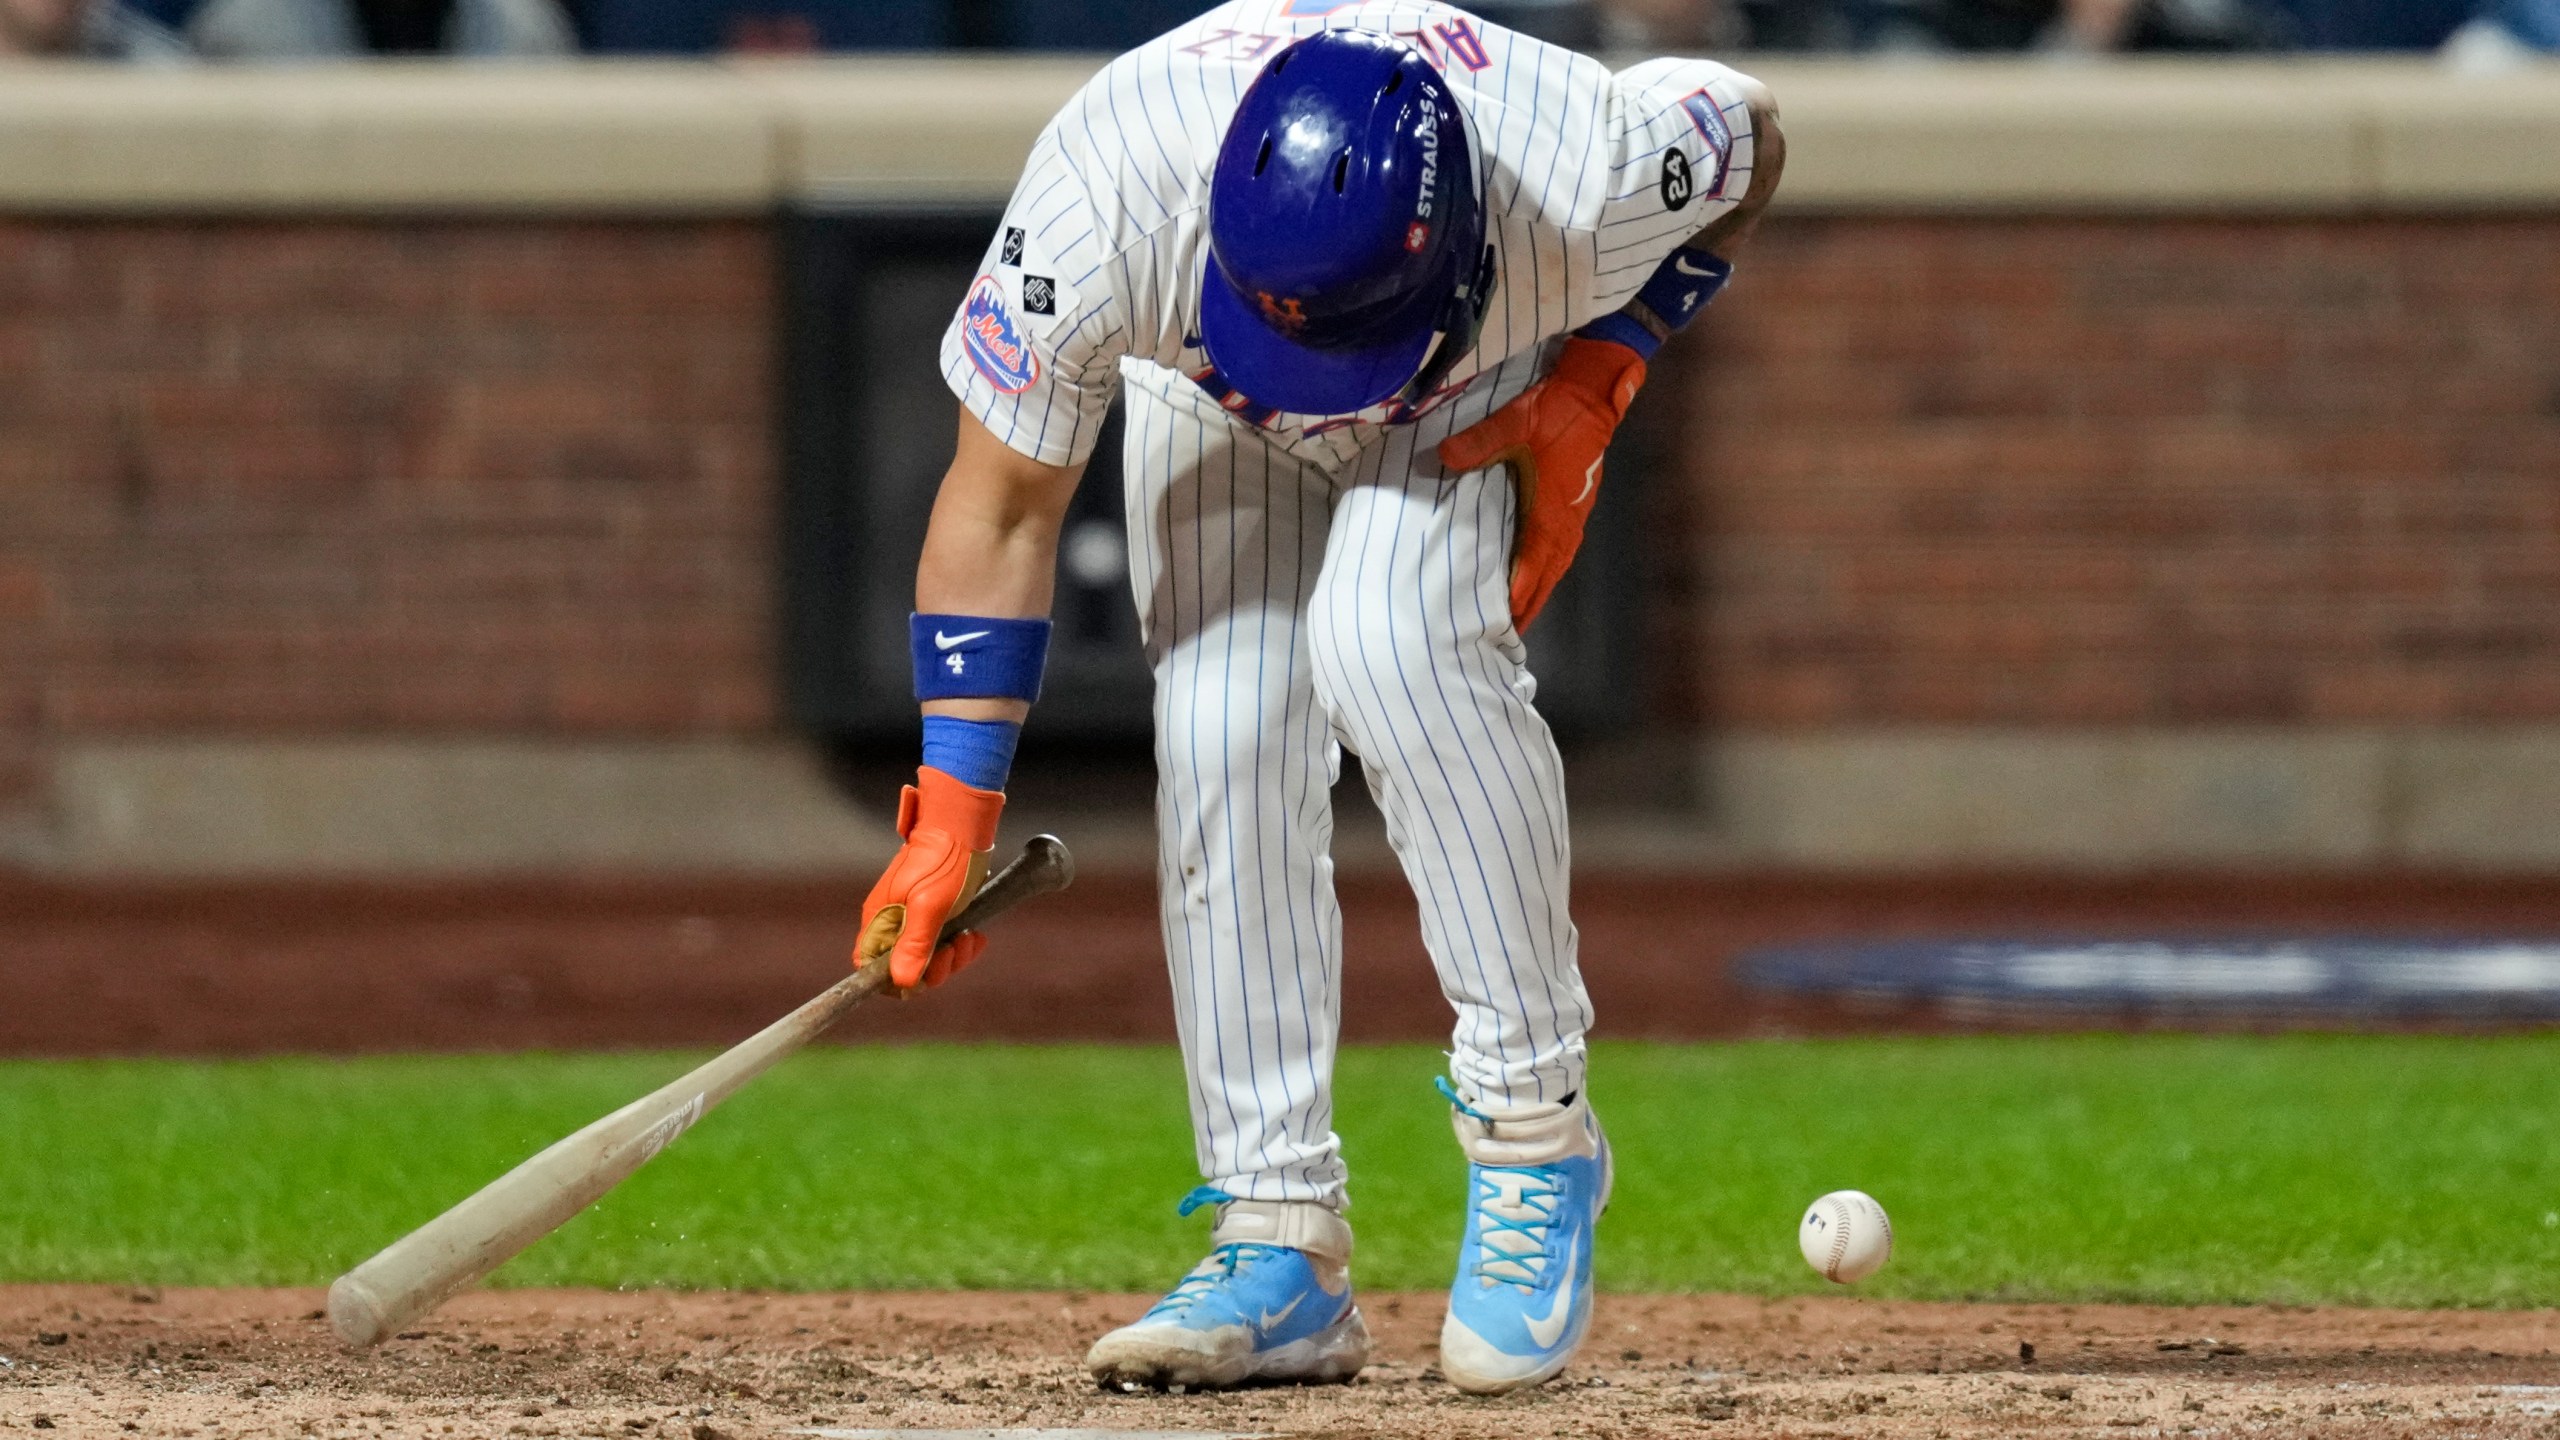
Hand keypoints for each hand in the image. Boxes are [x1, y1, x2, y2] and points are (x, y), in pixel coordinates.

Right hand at [855, 766, 1004, 988]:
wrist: (963, 823)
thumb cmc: (944, 859)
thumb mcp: (930, 906)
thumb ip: (915, 945)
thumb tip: (902, 981)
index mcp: (880, 920)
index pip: (871, 967)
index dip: (897, 980)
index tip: (926, 974)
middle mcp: (891, 921)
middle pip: (904, 966)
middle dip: (936, 966)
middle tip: (956, 947)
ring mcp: (912, 915)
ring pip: (928, 956)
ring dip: (953, 955)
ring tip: (971, 937)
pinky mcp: (933, 910)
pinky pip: (942, 940)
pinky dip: (960, 943)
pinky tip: (976, 934)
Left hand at [1436, 336, 1647, 631]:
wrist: (1594, 391)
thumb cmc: (1556, 408)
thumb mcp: (1513, 422)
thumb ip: (1479, 443)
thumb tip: (1443, 458)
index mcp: (1550, 510)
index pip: (1530, 566)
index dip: (1516, 596)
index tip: (1500, 623)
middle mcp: (1565, 521)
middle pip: (1545, 576)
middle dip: (1526, 607)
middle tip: (1505, 637)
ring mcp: (1573, 514)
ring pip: (1554, 565)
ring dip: (1537, 591)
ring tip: (1518, 617)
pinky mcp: (1573, 504)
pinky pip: (1558, 549)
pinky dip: (1545, 569)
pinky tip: (1533, 574)